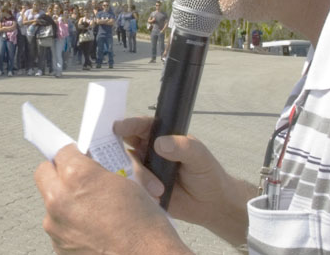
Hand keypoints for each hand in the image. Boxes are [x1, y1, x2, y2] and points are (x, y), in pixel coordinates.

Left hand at [35, 144, 187, 253]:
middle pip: (44, 173)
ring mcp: (56, 226)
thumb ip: (98, 171)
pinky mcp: (58, 246)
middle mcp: (60, 199)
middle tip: (75, 177)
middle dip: (58, 172)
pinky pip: (58, 226)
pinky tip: (92, 228)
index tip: (76, 157)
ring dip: (64, 201)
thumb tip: (88, 166)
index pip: (62, 151)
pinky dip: (70, 224)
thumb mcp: (127, 183)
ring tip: (91, 209)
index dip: (72, 154)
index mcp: (77, 176)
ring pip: (50, 201)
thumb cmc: (145, 230)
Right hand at [114, 117, 252, 244]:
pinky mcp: (142, 189)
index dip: (129, 125)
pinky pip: (132, 186)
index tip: (118, 128)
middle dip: (125, 153)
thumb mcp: (200, 157)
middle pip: (126, 145)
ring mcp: (144, 170)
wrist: (211, 205)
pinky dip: (139, 190)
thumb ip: (183, 148)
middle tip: (132, 161)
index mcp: (160, 137)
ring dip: (140, 177)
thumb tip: (160, 144)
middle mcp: (148, 151)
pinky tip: (154, 196)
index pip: (141, 126)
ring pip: (128, 167)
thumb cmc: (207, 174)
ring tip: (158, 189)